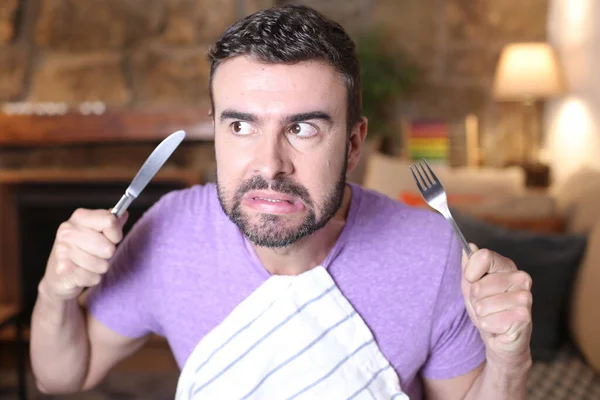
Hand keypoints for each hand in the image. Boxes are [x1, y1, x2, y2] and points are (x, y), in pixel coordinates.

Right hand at [39, 208, 127, 300]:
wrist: (57, 276)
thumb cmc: (82, 251)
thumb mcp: (96, 233)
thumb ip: (111, 224)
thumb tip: (123, 214)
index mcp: (79, 217)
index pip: (110, 220)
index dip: (115, 234)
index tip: (110, 238)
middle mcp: (67, 230)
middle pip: (108, 247)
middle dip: (107, 255)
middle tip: (95, 254)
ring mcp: (63, 250)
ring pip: (103, 265)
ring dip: (99, 268)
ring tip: (87, 264)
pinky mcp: (63, 269)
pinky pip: (94, 278)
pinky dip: (92, 279)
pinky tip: (81, 273)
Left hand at [461, 245, 532, 366]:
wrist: (501, 340)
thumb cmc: (487, 310)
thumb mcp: (471, 286)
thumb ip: (469, 266)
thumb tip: (469, 246)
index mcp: (508, 267)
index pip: (483, 256)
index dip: (470, 273)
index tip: (473, 282)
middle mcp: (521, 278)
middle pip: (478, 285)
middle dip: (475, 300)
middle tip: (487, 306)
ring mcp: (525, 297)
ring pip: (482, 305)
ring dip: (482, 315)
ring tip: (494, 316)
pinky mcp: (524, 316)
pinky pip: (488, 321)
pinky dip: (487, 326)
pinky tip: (499, 326)